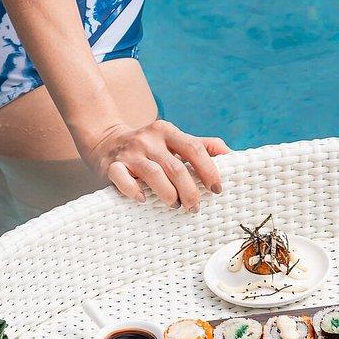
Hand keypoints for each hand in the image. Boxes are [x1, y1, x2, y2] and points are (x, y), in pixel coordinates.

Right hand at [83, 120, 229, 209]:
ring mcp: (130, 153)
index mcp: (167, 131)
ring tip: (175, 205)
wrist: (105, 140)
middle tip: (195, 207)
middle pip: (177, 168)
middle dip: (190, 192)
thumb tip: (232, 155)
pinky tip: (144, 200)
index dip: (209, 171)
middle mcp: (149, 140)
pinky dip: (135, 192)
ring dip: (169, 195)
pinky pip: (123, 180)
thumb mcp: (174, 140)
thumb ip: (202, 145)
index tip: (217, 189)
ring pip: (154, 175)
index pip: (195, 149)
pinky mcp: (112, 166)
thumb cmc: (150, 147)